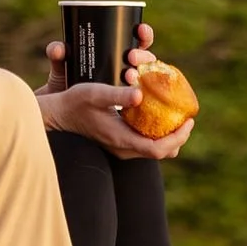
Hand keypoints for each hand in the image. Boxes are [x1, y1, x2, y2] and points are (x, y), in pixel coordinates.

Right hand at [41, 19, 195, 162]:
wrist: (57, 114)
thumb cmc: (74, 103)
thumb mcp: (95, 93)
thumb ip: (117, 94)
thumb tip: (141, 94)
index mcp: (121, 139)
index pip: (159, 149)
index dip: (178, 137)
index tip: (189, 120)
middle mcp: (123, 148)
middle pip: (161, 152)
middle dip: (178, 137)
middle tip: (186, 118)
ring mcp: (120, 147)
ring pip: (153, 150)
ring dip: (168, 136)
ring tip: (176, 117)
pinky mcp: (117, 142)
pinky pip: (145, 143)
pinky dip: (156, 133)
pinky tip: (157, 116)